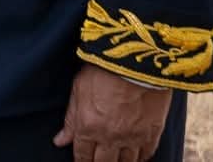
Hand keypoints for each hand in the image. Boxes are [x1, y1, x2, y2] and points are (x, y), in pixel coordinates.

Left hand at [54, 64, 172, 161]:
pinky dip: (140, 158)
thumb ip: (71, 118)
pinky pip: (146, 154)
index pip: (82, 154)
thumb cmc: (103, 70)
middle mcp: (110, 137)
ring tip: (115, 159)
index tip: (82, 161)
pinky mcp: (152, 132)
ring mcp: (133, 137)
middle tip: (97, 161)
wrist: (135, 61)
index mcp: (88, 127)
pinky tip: (136, 156)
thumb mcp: (79, 89)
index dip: (81, 160)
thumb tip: (60, 141)